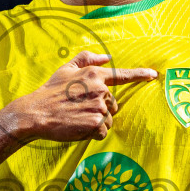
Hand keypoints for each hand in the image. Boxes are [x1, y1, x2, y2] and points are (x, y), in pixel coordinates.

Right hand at [1, 50, 156, 142]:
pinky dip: (93, 133)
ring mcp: (99, 107)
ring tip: (77, 118)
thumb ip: (87, 59)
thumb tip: (106, 57)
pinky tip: (78, 128)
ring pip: (108, 120)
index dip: (140, 74)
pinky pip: (103, 132)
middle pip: (113, 105)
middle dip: (101, 110)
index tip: (154, 75)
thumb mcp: (66, 69)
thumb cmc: (50, 92)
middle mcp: (100, 90)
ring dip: (96, 122)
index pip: (122, 75)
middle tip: (79, 110)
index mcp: (94, 75)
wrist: (36, 113)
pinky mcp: (96, 123)